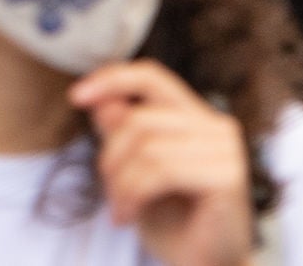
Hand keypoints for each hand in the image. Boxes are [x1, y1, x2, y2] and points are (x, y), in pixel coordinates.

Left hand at [72, 59, 255, 265]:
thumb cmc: (174, 225)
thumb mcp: (135, 174)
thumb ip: (122, 135)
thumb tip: (99, 100)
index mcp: (196, 117)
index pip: (152, 76)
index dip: (112, 79)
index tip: (75, 97)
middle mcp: (217, 126)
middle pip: (140, 117)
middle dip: (110, 156)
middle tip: (109, 194)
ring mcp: (226, 150)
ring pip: (146, 146)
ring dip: (120, 184)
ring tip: (120, 210)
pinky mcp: (227, 177)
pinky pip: (161, 171)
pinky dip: (133, 194)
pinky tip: (127, 217)